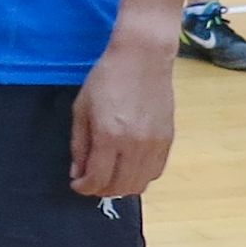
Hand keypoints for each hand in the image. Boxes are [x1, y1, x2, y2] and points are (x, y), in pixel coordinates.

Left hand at [70, 26, 175, 198]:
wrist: (143, 57)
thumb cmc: (107, 78)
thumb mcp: (82, 108)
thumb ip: (79, 144)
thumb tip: (78, 173)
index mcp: (109, 135)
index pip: (97, 179)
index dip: (84, 187)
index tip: (77, 183)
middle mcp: (134, 145)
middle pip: (119, 187)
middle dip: (100, 189)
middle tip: (91, 180)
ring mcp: (154, 144)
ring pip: (139, 185)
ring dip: (121, 187)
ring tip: (110, 175)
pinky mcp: (168, 140)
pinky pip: (155, 172)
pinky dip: (140, 177)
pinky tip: (129, 166)